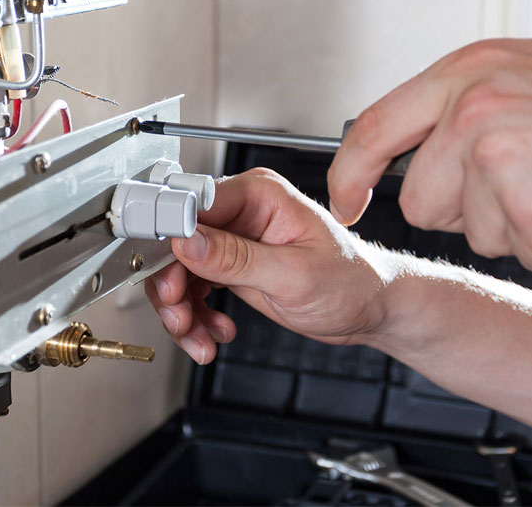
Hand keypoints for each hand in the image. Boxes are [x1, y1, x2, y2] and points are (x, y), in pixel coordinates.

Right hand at [144, 168, 390, 363]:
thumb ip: (237, 258)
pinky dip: (194, 317)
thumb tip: (188, 241)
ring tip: (199, 337)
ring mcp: (233, 240)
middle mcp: (241, 211)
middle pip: (177, 242)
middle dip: (173, 286)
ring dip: (181, 310)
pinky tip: (212, 334)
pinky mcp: (230, 266)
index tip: (162, 273)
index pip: (194, 206)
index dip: (171, 238)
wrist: (369, 308)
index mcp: (259, 194)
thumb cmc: (351, 281)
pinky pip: (193, 289)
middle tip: (180, 316)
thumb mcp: (293, 274)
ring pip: (179, 271)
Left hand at [328, 39, 531, 271]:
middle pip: (423, 202)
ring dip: (518, 228)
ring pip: (472, 235)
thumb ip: (471, 98)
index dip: (352, 175)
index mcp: (471, 68)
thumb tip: (420, 138)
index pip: (374, 128)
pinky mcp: (531, 215)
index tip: (347, 201)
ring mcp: (499, 163)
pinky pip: (523, 256)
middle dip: (467, 209)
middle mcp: (474, 110)